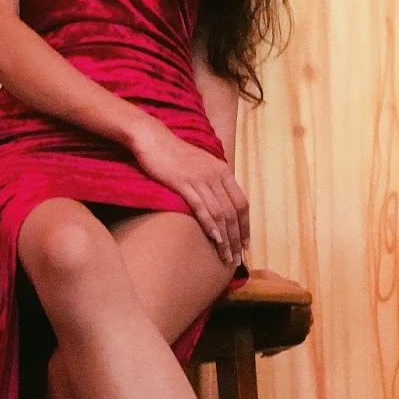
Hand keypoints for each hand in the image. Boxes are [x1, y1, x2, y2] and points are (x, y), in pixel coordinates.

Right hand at [129, 118, 249, 265]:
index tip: (246, 245)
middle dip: (237, 238)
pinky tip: (215, 240)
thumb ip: (212, 181)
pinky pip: (202, 208)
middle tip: (237, 259)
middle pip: (234, 212)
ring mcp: (201, 179)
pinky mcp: (184, 184)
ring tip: (227, 257)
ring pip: (220, 214)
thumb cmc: (173, 154)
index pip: (242, 203)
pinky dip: (211, 226)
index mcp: (223, 171)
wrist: (152, 139)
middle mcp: (216, 175)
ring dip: (226, 239)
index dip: (246, 226)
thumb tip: (219, 203)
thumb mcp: (200, 165)